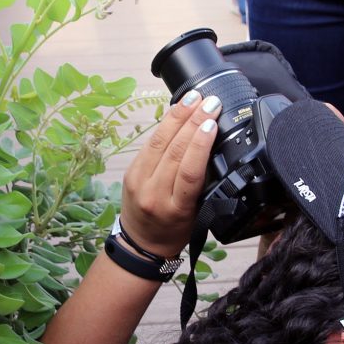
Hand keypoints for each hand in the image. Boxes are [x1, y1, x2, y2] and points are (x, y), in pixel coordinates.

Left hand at [120, 91, 220, 257]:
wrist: (140, 245)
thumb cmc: (175, 230)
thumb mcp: (196, 214)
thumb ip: (202, 184)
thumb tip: (212, 145)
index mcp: (175, 208)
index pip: (189, 171)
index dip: (200, 144)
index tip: (213, 123)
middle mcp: (153, 194)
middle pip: (174, 151)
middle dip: (193, 121)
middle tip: (210, 102)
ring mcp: (138, 181)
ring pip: (159, 142)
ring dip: (178, 116)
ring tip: (194, 98)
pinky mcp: (130, 172)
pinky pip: (149, 144)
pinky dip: (164, 125)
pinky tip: (176, 111)